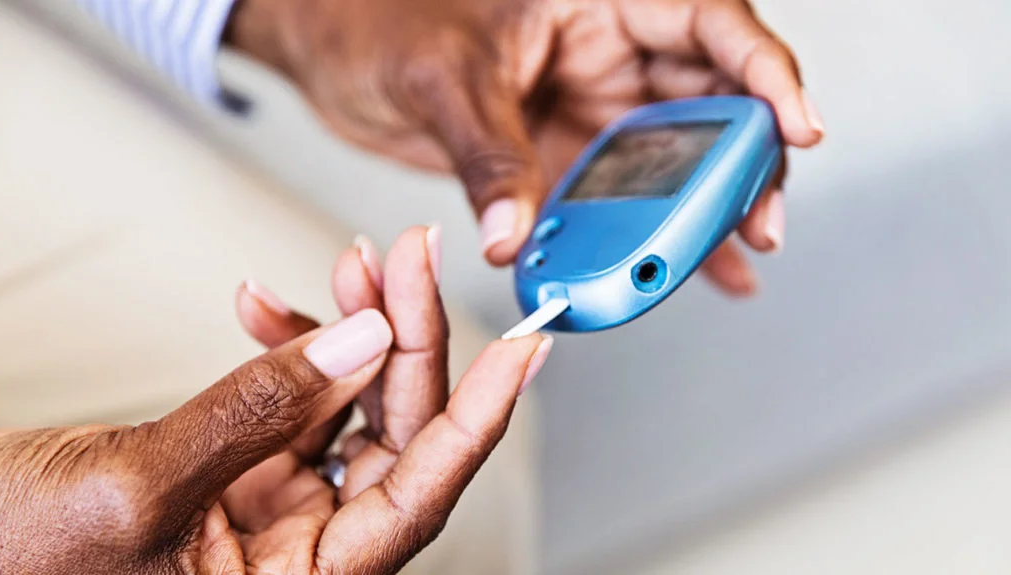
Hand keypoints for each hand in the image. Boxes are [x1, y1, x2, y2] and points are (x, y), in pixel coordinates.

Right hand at [0, 226, 550, 574]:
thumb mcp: (139, 490)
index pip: (420, 494)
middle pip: (392, 434)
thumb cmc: (14, 561)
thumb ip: (258, 414)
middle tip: (407, 259)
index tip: (526, 347)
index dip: (479, 417)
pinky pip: (291, 397)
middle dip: (404, 335)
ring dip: (352, 328)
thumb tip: (361, 340)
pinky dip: (285, 344)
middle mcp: (301, 551)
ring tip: (349, 266)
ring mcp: (272, 508)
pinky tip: (263, 305)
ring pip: (349, 406)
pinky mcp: (238, 470)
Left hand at [227, 0, 824, 293]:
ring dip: (699, 213)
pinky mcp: (561, 154)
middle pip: (710, 102)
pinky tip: (666, 274)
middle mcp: (608, 48)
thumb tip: (517, 235)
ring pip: (671, 159)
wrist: (328, 45)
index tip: (797, 127)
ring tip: (726, 266)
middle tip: (756, 223)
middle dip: (743, 163)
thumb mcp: (443, 77)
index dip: (765, 73)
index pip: (709, 22)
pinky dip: (637, 237)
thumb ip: (488, 154)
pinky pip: (616, 199)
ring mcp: (588, 105)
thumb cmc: (377, 17)